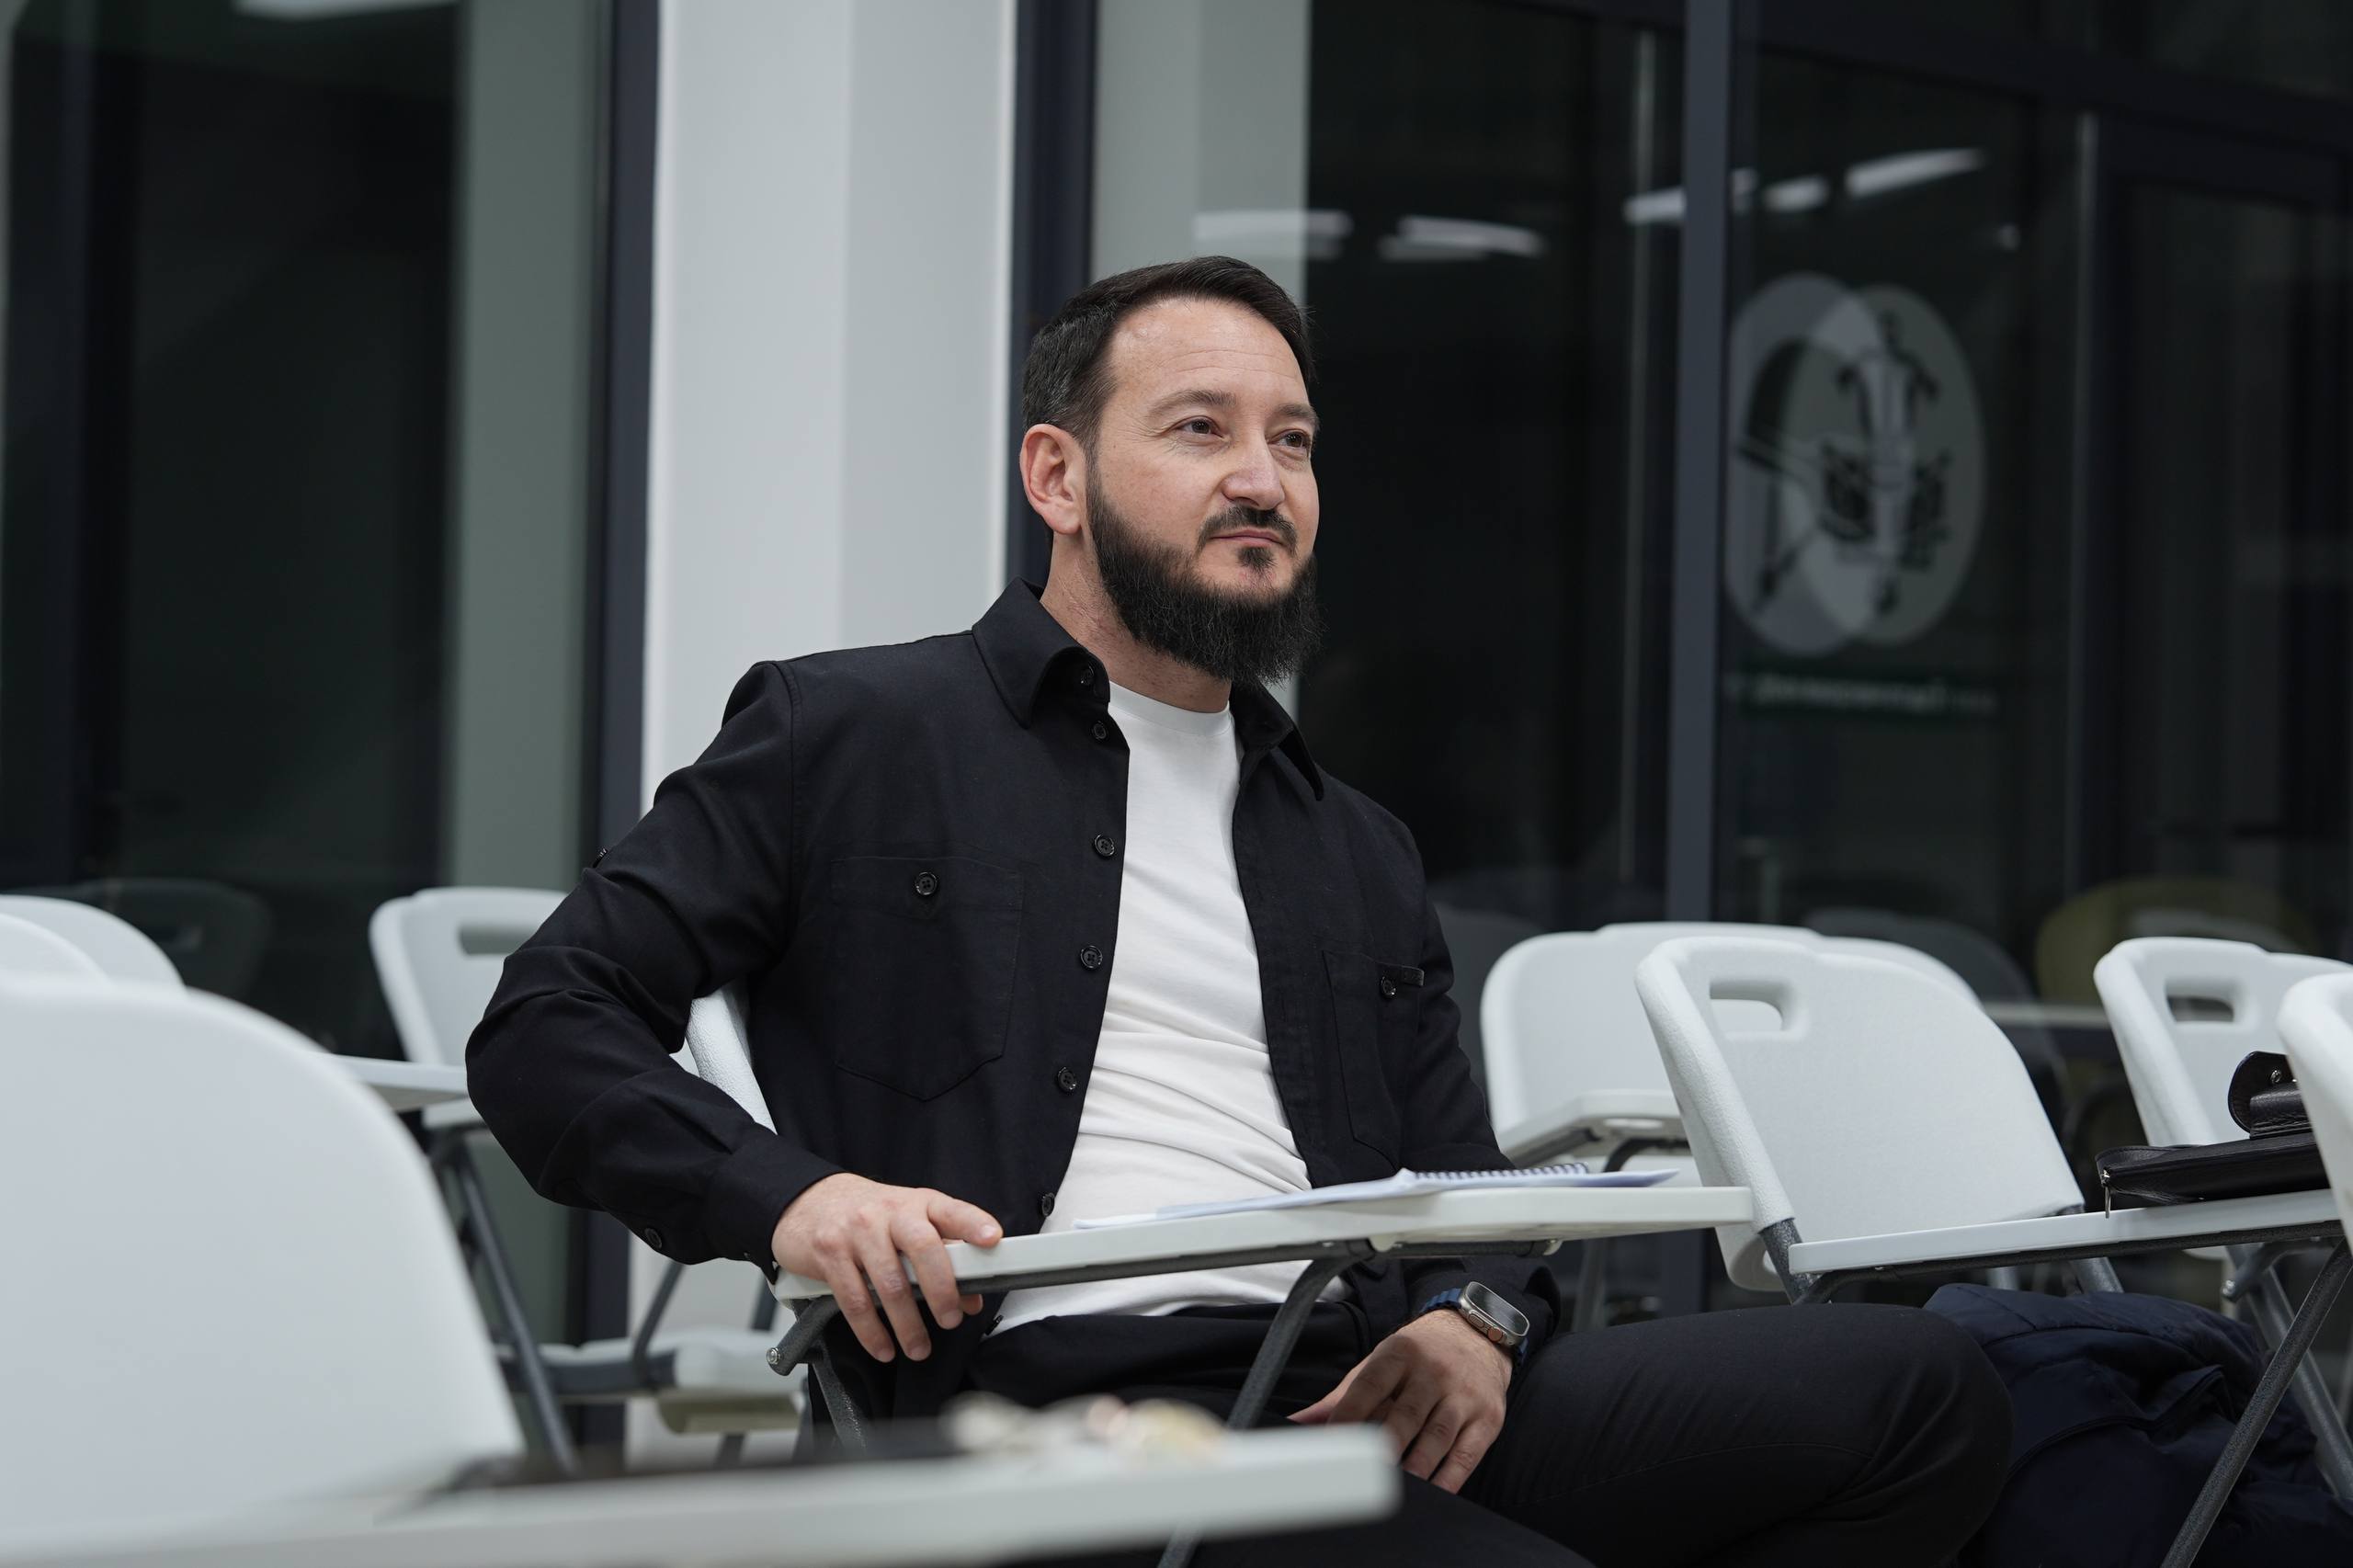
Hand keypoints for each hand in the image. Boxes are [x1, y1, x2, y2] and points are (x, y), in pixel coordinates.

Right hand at [770, 1173, 1000, 1362]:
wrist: (809, 1201)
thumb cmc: (869, 1215)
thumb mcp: (909, 1223)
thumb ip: (941, 1255)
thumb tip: (970, 1297)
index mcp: (917, 1203)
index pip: (951, 1211)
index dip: (973, 1224)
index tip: (992, 1239)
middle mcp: (889, 1212)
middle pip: (922, 1248)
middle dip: (941, 1290)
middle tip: (950, 1320)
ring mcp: (857, 1231)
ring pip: (889, 1283)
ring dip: (908, 1324)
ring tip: (919, 1347)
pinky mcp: (830, 1253)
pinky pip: (854, 1300)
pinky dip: (871, 1331)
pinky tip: (883, 1347)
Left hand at [1289, 1308, 1511, 1492]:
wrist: (1477, 1334)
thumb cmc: (1419, 1356)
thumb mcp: (1381, 1364)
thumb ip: (1343, 1397)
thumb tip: (1299, 1424)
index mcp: (1399, 1353)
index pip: (1369, 1386)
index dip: (1349, 1416)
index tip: (1332, 1445)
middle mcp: (1433, 1371)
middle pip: (1406, 1415)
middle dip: (1384, 1447)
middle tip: (1364, 1475)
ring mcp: (1463, 1395)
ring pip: (1437, 1436)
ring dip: (1416, 1466)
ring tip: (1396, 1490)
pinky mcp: (1487, 1418)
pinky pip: (1467, 1454)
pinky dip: (1450, 1478)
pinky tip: (1433, 1493)